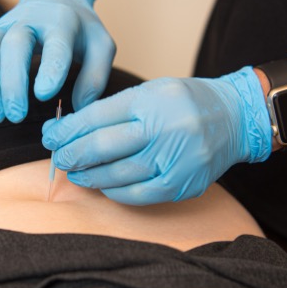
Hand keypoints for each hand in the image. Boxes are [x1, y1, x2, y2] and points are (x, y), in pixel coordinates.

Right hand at [0, 0, 114, 122]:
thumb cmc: (80, 32)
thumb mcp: (101, 48)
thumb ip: (95, 78)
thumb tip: (78, 108)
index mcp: (63, 21)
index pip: (56, 44)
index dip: (49, 69)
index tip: (44, 95)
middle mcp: (29, 19)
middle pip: (14, 45)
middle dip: (12, 83)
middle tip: (16, 117)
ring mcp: (3, 24)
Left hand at [42, 67, 271, 204]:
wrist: (235, 118)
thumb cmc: (184, 103)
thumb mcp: (149, 93)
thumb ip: (111, 111)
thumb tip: (67, 130)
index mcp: (152, 99)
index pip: (97, 116)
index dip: (68, 130)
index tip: (51, 137)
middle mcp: (164, 128)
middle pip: (103, 146)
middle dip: (71, 154)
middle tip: (58, 158)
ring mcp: (175, 159)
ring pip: (117, 174)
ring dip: (89, 176)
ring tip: (75, 173)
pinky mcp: (182, 184)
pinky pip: (138, 194)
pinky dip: (114, 192)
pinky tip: (102, 186)